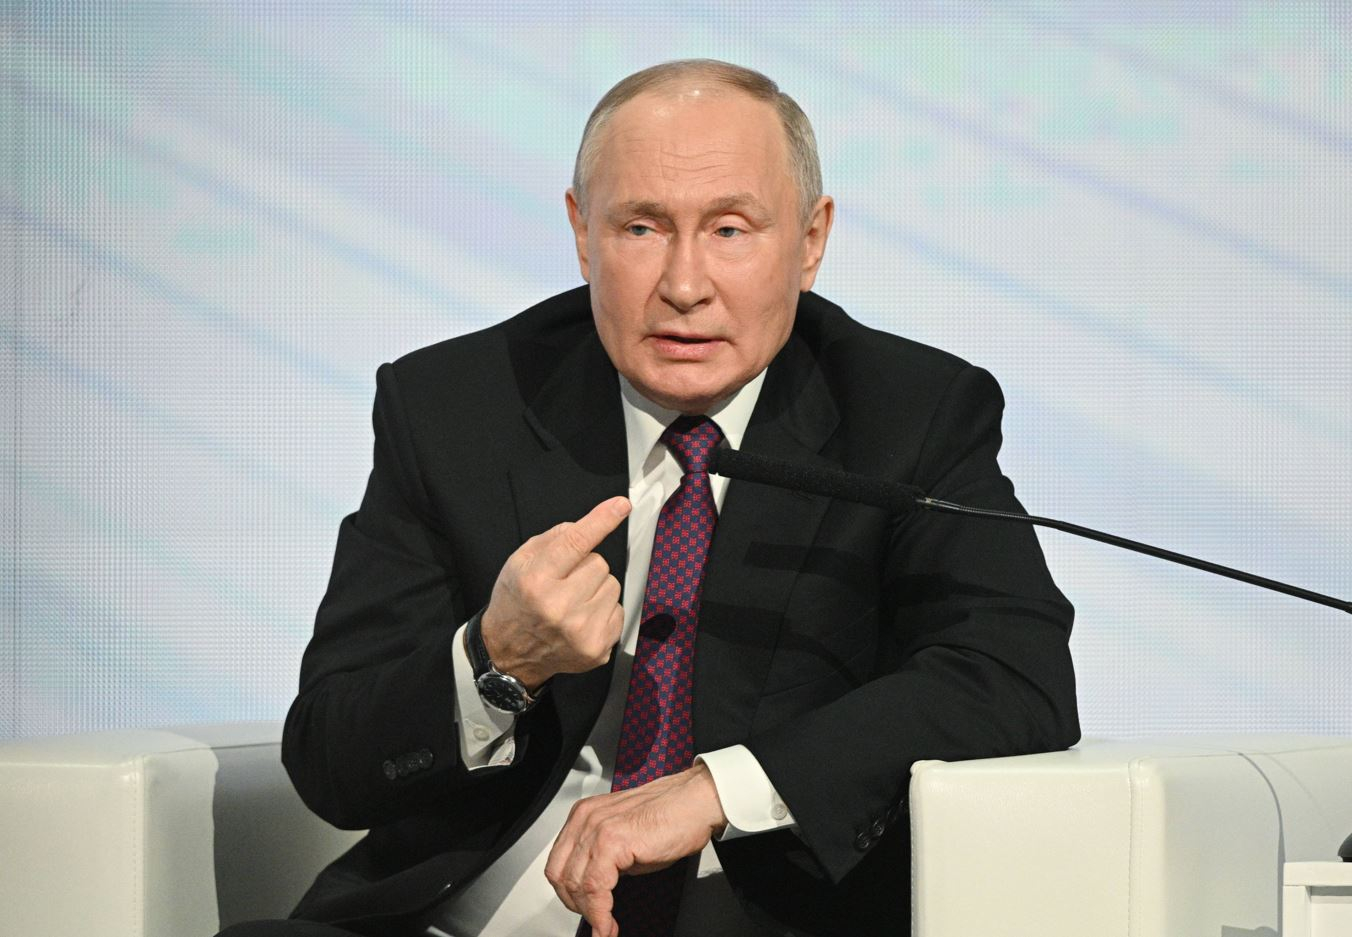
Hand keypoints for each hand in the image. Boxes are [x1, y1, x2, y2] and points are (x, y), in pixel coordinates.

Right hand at [480, 496, 629, 689]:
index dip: (601, 520)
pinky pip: (619, 610)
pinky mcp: (597, 648)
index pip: (576, 542)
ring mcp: (580, 631)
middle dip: (585, 567)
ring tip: (572, 602)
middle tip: (564, 583)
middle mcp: (559, 607)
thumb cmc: (515, 601)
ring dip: (596, 589)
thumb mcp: (519, 562)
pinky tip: (581, 620)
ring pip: (613, 585)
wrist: (509, 652)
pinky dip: (604, 611)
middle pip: (600, 563)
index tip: (621, 505)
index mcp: (536, 581)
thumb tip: (592, 524)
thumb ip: (554, 538)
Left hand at [544, 763, 728, 936]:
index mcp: (584, 816)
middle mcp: (585, 819)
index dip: (570, 895)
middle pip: (560, 875)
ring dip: (590, 914)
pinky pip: (595, 888)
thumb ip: (604, 861)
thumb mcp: (625, 840)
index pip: (559, 863)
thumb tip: (596, 890)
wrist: (695, 803)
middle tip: (596, 922)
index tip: (584, 912)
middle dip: (577, 906)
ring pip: (575, 884)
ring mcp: (596, 828)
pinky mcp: (611, 840)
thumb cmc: (670, 817)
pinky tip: (609, 924)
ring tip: (605, 927)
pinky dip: (600, 913)